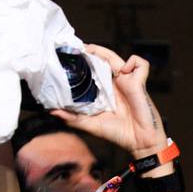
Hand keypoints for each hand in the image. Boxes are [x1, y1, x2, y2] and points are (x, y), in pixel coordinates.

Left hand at [51, 45, 166, 156]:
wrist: (139, 142)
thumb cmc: (118, 134)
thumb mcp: (90, 125)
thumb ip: (72, 118)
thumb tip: (51, 111)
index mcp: (105, 91)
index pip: (93, 71)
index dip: (84, 63)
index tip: (72, 58)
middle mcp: (115, 84)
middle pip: (103, 60)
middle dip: (91, 51)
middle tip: (77, 49)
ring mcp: (128, 81)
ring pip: (117, 57)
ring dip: (104, 52)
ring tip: (90, 50)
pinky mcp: (139, 82)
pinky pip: (141, 64)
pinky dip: (134, 63)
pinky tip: (124, 71)